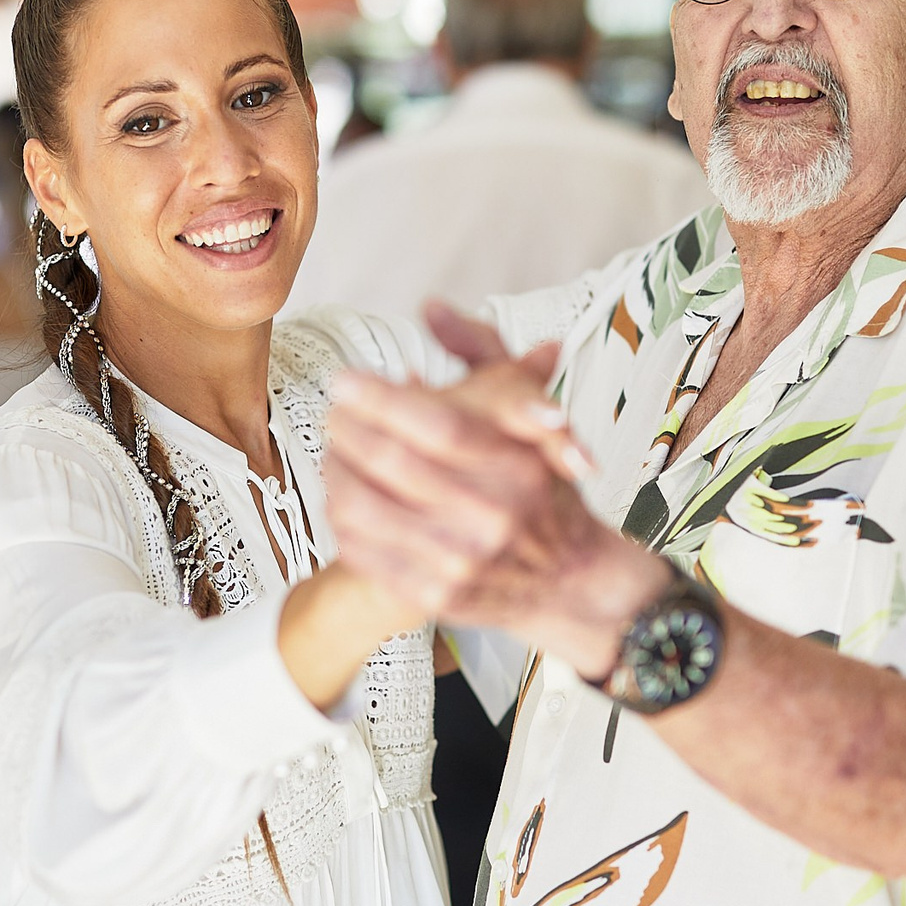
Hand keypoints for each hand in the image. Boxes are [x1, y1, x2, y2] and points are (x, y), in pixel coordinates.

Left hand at [326, 314, 660, 677]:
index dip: (383, 398)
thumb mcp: (531, 412)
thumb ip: (484, 355)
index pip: (439, 424)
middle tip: (333, 411)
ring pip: (366, 509)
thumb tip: (431, 307)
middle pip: (394, 464)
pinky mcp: (437, 598)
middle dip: (350, 430)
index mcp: (518, 467)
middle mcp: (492, 516)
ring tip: (334, 450)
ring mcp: (462, 562)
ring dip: (337, 472)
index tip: (347, 380)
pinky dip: (343, 520)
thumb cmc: (545, 487)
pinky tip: (342, 497)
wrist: (572, 582)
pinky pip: (365, 553)